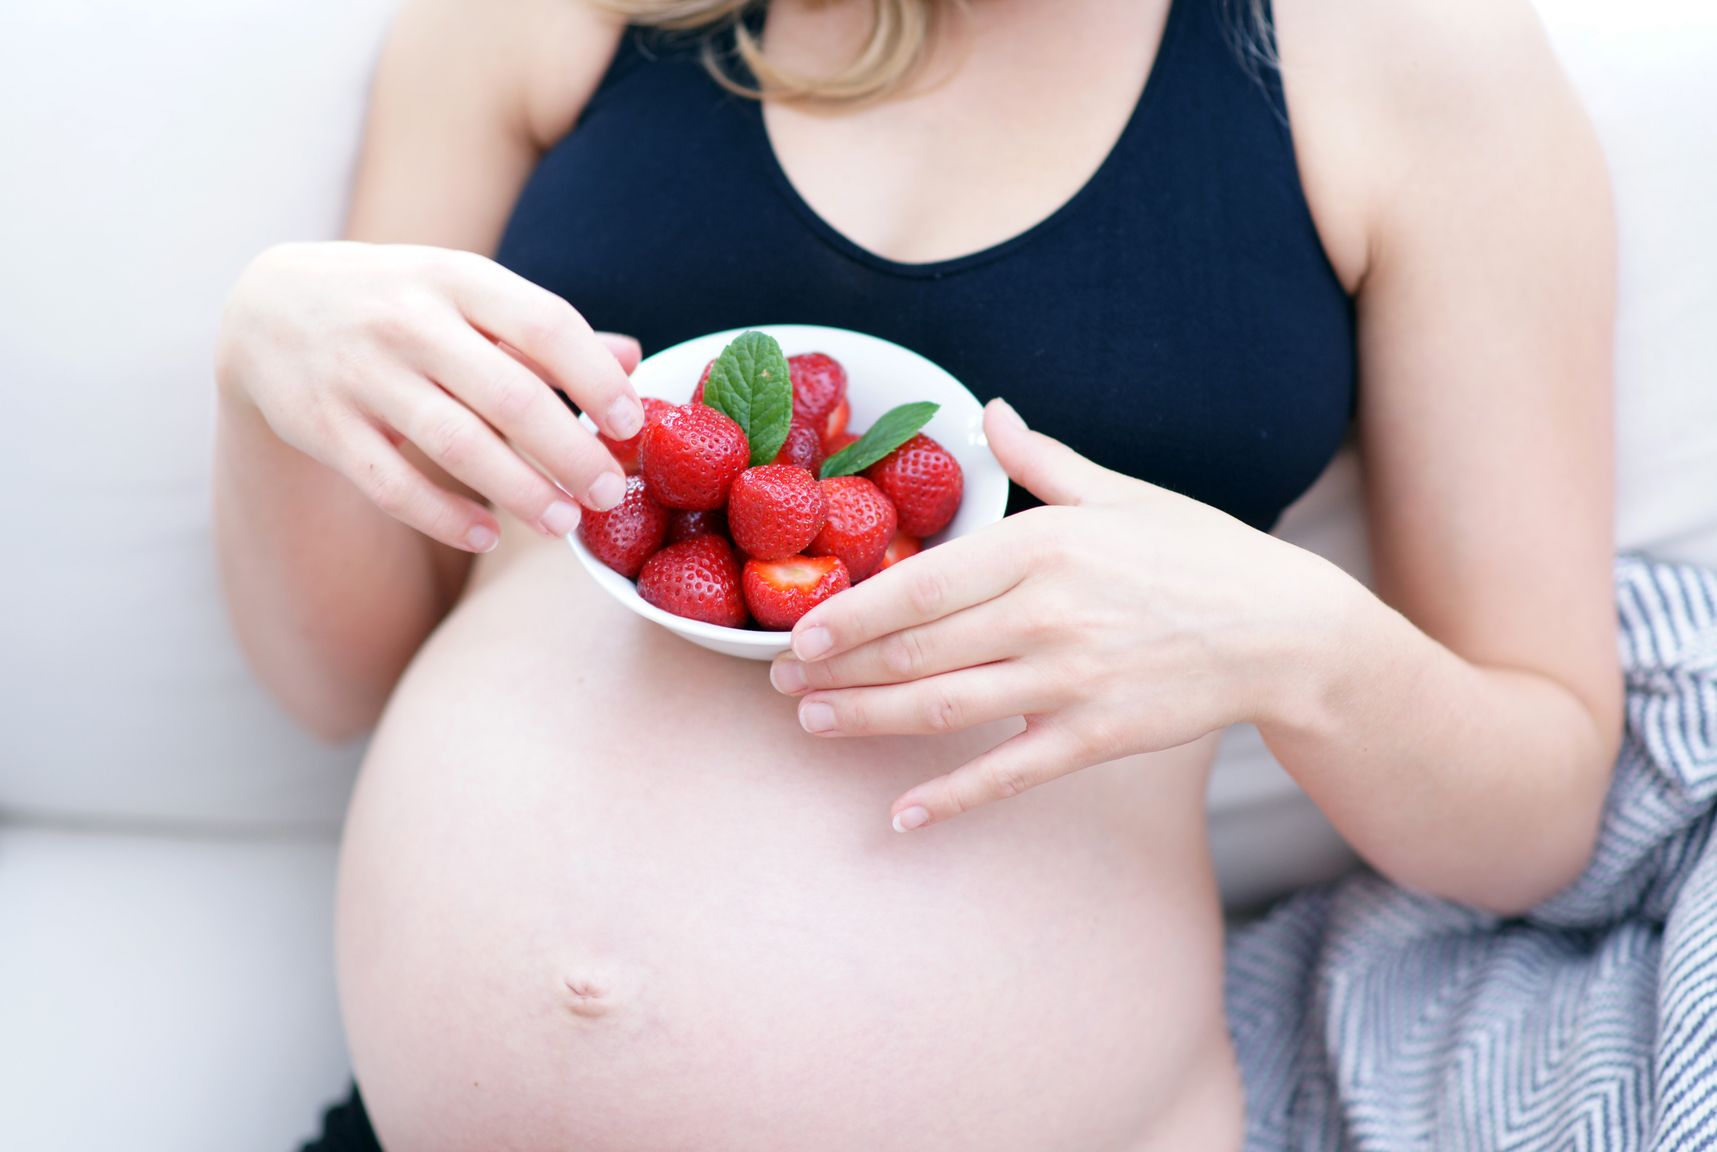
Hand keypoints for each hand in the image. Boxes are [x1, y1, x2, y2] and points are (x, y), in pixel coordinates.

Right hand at [216, 241, 644, 551]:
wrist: (270, 307)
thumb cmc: (398, 303)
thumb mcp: (465, 294)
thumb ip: (543, 331)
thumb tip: (633, 358)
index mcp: (456, 278)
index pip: (544, 324)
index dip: (595, 379)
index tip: (631, 425)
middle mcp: (408, 320)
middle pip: (510, 396)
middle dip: (570, 453)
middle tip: (610, 494)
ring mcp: (361, 374)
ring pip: (456, 445)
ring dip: (521, 492)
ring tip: (565, 523)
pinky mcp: (324, 427)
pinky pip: (394, 485)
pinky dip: (446, 517)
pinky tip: (490, 537)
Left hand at [769, 399, 1348, 831]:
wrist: (1285, 630)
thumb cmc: (1198, 553)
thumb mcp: (1120, 494)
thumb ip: (1040, 462)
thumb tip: (983, 412)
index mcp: (1045, 545)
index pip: (922, 584)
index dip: (849, 612)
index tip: (797, 629)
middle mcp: (1048, 613)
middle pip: (916, 649)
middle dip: (837, 668)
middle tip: (782, 680)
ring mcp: (1071, 681)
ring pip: (942, 708)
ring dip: (868, 720)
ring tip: (814, 722)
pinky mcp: (1096, 737)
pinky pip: (1006, 773)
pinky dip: (949, 797)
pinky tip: (900, 815)